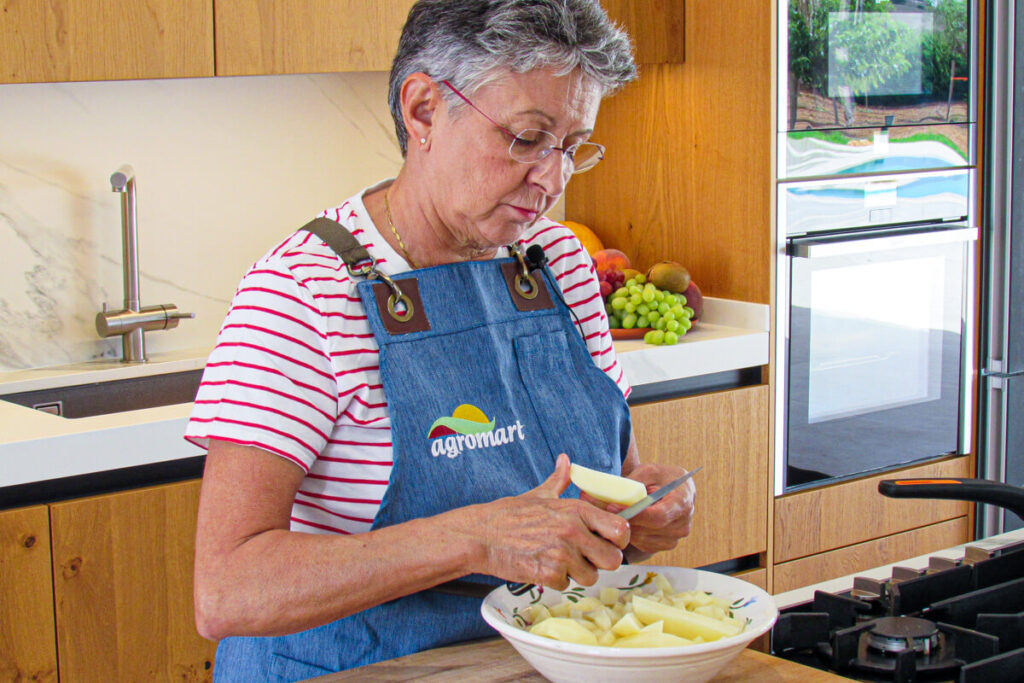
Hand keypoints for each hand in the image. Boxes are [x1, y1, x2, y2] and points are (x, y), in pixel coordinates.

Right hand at [468, 453, 629, 589]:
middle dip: (600, 563)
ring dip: (577, 574)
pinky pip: (567, 586)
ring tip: (558, 561)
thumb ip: (558, 480)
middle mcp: (573, 531)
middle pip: (613, 560)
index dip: (619, 541)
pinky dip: (556, 580)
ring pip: (591, 577)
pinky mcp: (548, 573)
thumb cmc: (509, 515)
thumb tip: (565, 460)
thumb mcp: (538, 494)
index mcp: (576, 510)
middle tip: (585, 559)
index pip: (620, 530)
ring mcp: (562, 554)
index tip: (608, 543)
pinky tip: (543, 567)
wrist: (481, 535)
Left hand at [581, 463, 695, 554]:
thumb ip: (634, 482)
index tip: (612, 507)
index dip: (634, 515)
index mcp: (682, 502)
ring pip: (642, 539)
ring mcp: (675, 537)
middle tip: (601, 509)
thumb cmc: (662, 478)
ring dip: (624, 529)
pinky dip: (630, 535)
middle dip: (623, 520)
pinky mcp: (665, 545)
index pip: (658, 516)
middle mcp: (682, 523)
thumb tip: (610, 492)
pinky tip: (623, 522)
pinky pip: (643, 544)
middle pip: (647, 530)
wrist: (676, 490)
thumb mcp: (649, 471)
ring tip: (609, 514)